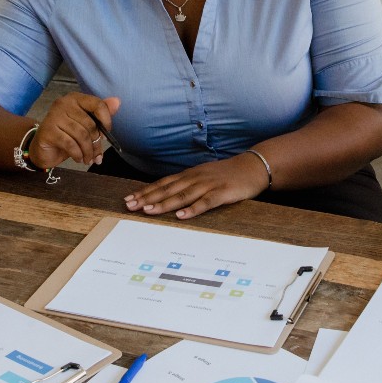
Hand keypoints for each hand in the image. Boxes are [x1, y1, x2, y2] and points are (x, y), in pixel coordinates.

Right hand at [30, 93, 119, 170]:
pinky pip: (70, 144)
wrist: (43, 148)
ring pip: (81, 135)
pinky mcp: (47, 131)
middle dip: (96, 143)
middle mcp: (63, 104)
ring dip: (88, 151)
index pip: (97, 104)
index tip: (106, 135)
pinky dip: (77, 154)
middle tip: (97, 155)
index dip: (106, 120)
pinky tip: (78, 159)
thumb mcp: (85, 125)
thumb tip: (117, 102)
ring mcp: (54, 116)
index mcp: (75, 99)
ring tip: (88, 159)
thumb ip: (101, 113)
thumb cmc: (66, 135)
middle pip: (90, 124)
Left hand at [125, 154, 268, 218]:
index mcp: (189, 175)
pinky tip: (182, 216)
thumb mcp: (203, 176)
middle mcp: (195, 178)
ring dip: (165, 203)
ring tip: (149, 210)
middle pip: (168, 189)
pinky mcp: (222, 193)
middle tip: (130, 205)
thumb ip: (187, 184)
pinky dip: (193, 209)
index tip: (129, 199)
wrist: (252, 166)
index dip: (145, 191)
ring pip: (182, 195)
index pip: (163, 183)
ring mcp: (208, 185)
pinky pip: (206, 202)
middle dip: (148, 198)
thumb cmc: (227, 174)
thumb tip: (167, 194)